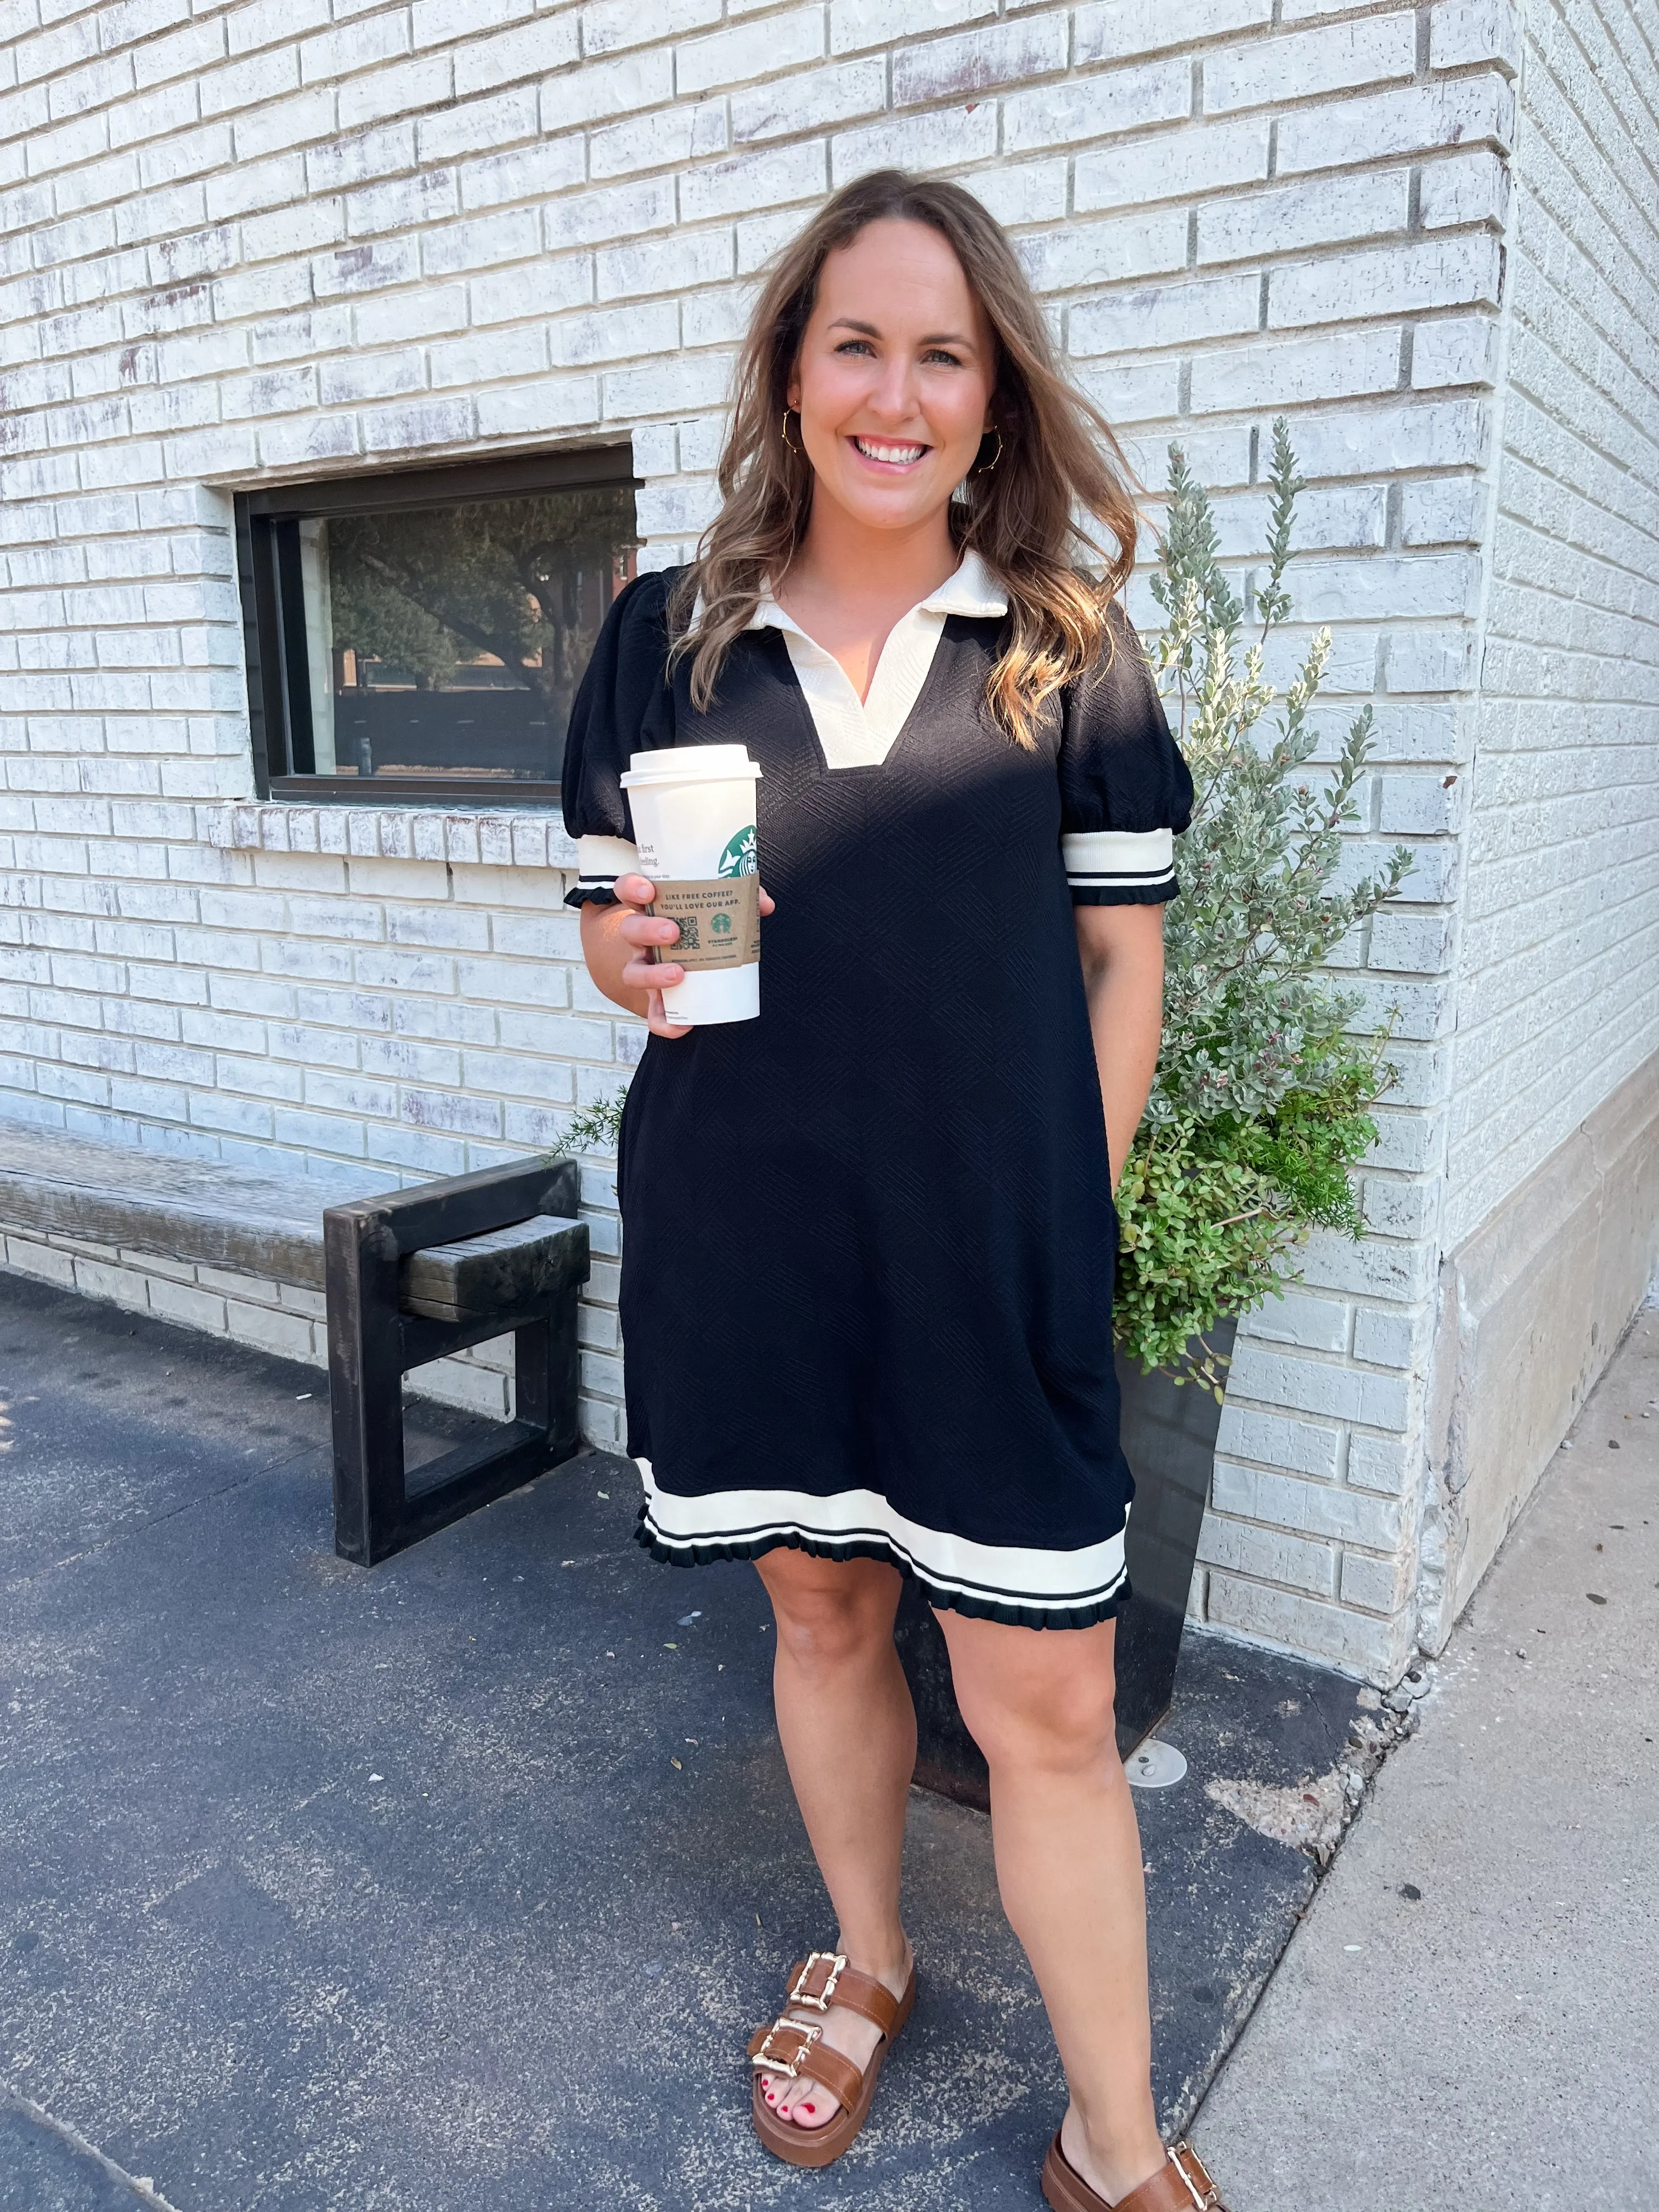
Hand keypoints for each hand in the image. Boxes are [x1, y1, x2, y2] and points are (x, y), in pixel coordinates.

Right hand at [614, 872, 775, 1038]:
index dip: (632, 887)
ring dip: (652, 974)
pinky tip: (683, 1025)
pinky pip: (653, 1014)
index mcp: (652, 909)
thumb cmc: (700, 928)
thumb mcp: (716, 909)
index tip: (648, 889)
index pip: (629, 891)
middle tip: (673, 932)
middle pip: (630, 929)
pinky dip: (664, 1022)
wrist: (685, 967)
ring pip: (632, 972)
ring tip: (678, 974)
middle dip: (647, 929)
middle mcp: (642, 939)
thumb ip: (740, 900)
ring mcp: (646, 969)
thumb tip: (765, 904)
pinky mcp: (656, 999)